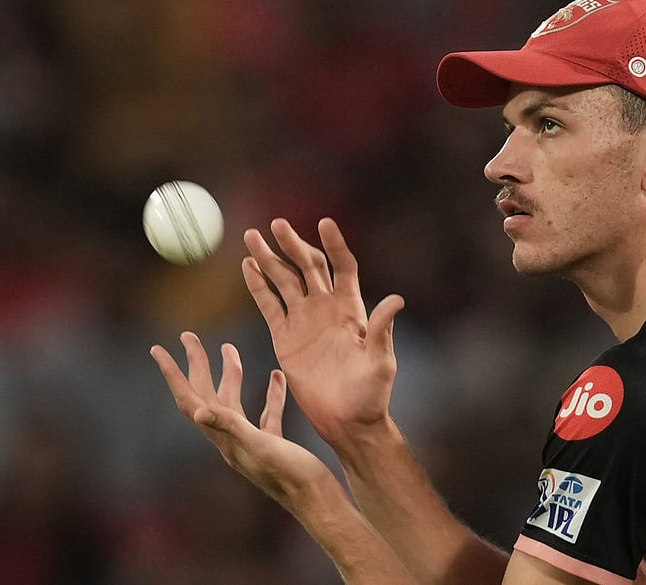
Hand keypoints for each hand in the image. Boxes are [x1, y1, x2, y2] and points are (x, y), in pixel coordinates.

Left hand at [150, 331, 336, 509]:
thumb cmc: (292, 477)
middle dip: (197, 364)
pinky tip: (276, 377)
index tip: (157, 349)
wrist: (319, 502)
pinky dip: (269, 392)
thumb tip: (198, 412)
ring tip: (229, 347)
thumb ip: (233, 427)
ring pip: (234, 401)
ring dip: (230, 373)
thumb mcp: (262, 446)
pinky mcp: (273, 443)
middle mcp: (232, 439)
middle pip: (207, 395)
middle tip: (188, 336)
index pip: (191, 401)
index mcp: (225, 439)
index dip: (173, 375)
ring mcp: (252, 441)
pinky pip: (266, 412)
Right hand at [241, 217, 405, 444]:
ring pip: (284, 281)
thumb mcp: (381, 361)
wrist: (347, 421)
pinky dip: (258, 286)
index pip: (342, 266)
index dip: (335, 245)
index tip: (325, 223)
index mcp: (351, 308)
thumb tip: (397, 299)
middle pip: (308, 266)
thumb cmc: (371, 393)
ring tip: (251, 237)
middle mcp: (326, 308)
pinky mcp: (285, 337)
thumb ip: (382, 329)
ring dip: (269, 259)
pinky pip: (269, 306)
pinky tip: (248, 267)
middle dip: (292, 244)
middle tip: (275, 224)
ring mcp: (304, 320)